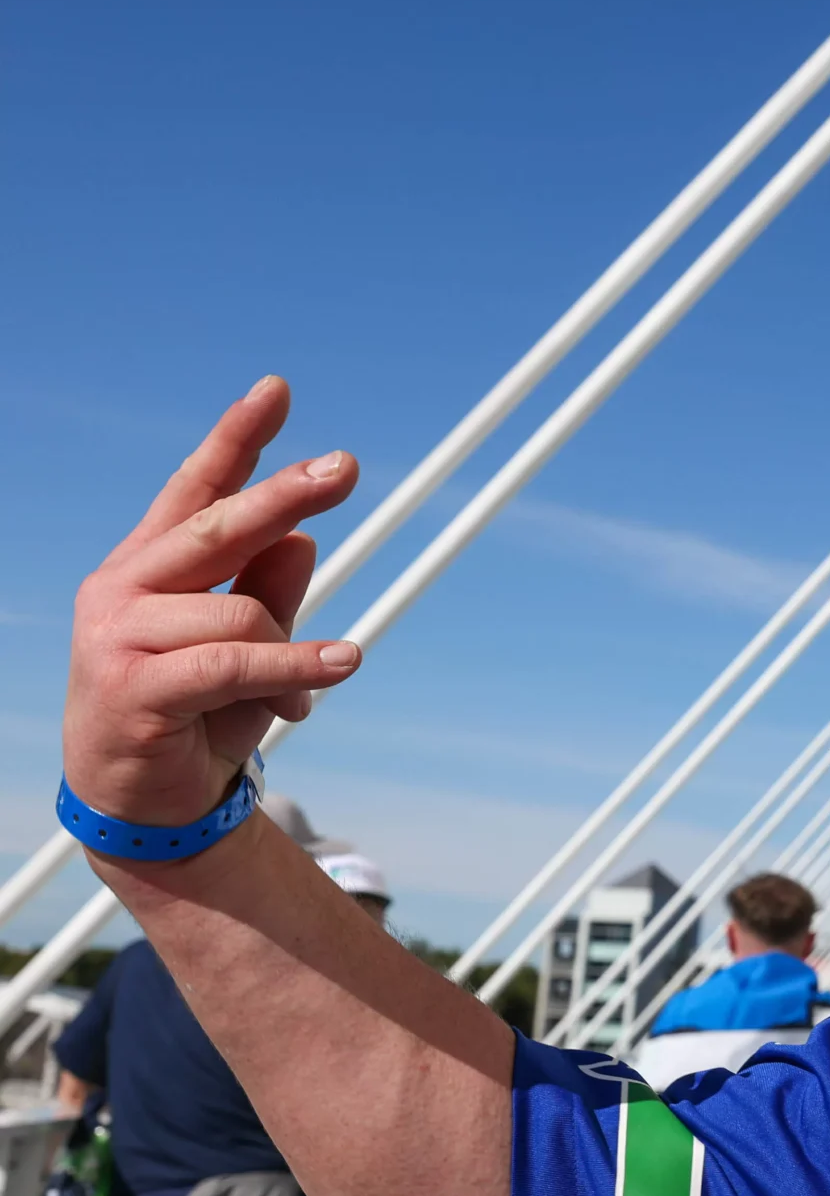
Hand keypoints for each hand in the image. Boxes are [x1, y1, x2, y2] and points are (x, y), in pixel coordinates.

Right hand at [63, 377, 362, 831]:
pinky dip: (296, 664)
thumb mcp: (250, 647)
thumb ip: (268, 591)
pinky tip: (343, 664)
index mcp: (150, 566)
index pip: (195, 490)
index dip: (236, 441)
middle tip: (346, 468)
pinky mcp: (133, 686)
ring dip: (295, 649)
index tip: (278, 391)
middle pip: (216, 528)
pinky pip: (234, 662)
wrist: (151, 804)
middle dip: (284, 495)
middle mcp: (123, 587)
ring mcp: (117, 635)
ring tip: (326, 674)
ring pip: (237, 611)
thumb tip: (304, 537)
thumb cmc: (201, 716)